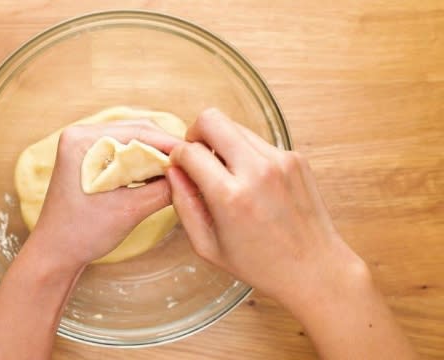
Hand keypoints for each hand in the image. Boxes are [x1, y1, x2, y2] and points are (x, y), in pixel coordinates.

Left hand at [31, 121, 180, 267]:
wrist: (56, 254)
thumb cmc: (82, 234)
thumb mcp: (130, 210)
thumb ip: (163, 189)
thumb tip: (192, 174)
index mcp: (81, 140)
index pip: (138, 131)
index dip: (170, 144)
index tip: (195, 157)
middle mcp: (80, 135)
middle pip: (136, 131)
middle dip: (164, 149)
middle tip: (191, 165)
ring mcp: (83, 146)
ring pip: (132, 141)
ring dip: (155, 156)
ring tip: (179, 171)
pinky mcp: (88, 159)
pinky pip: (123, 153)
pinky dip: (142, 163)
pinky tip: (159, 175)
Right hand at [167, 108, 366, 308]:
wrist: (315, 269)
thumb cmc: (260, 264)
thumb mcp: (207, 246)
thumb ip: (183, 204)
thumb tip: (173, 171)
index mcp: (231, 196)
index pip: (190, 151)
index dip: (178, 155)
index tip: (180, 165)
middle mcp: (257, 171)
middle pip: (212, 119)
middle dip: (197, 133)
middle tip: (198, 156)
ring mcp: (280, 160)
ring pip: (236, 126)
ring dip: (223, 143)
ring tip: (226, 172)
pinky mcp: (295, 158)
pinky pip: (258, 141)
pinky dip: (247, 153)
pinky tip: (251, 180)